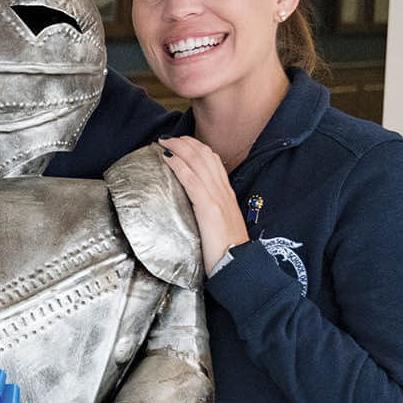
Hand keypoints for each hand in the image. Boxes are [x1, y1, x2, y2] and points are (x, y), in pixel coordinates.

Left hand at [158, 136, 247, 269]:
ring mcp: (217, 197)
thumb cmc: (227, 251)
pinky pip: (191, 179)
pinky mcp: (208, 206)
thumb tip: (196, 210)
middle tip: (169, 138)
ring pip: (198, 162)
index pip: (213, 162)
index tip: (183, 143)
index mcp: (227, 195)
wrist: (238, 263)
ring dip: (179, 148)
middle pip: (205, 156)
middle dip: (186, 143)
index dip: (197, 148)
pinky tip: (166, 158)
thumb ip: (210, 213)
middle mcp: (223, 191)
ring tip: (164, 142)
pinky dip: (178, 165)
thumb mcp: (220, 225)